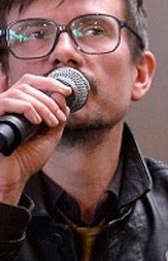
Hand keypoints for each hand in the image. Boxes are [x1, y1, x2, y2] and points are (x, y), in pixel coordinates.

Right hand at [0, 74, 71, 204]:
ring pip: (21, 92)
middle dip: (49, 99)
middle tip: (59, 117)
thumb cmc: (27, 160)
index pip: (31, 82)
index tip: (67, 91)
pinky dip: (27, 108)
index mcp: (19, 107)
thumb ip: (56, 118)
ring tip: (51, 122)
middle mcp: (7, 106)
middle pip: (27, 84)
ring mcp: (0, 111)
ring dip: (43, 106)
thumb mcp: (49, 136)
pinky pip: (8, 102)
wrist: (14, 177)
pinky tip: (37, 122)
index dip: (49, 82)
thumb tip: (62, 97)